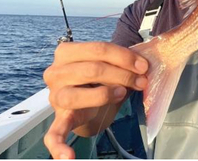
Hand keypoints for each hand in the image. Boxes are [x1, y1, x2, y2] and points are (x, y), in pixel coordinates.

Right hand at [43, 42, 147, 158]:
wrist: (88, 98)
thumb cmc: (99, 76)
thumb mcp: (109, 63)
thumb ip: (123, 62)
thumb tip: (143, 67)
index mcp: (66, 52)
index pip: (98, 49)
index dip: (124, 57)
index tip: (143, 65)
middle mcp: (55, 72)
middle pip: (92, 70)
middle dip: (122, 74)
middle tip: (141, 80)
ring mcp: (55, 96)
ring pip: (76, 96)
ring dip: (104, 95)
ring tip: (121, 94)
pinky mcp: (58, 119)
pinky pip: (53, 135)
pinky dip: (59, 147)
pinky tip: (69, 158)